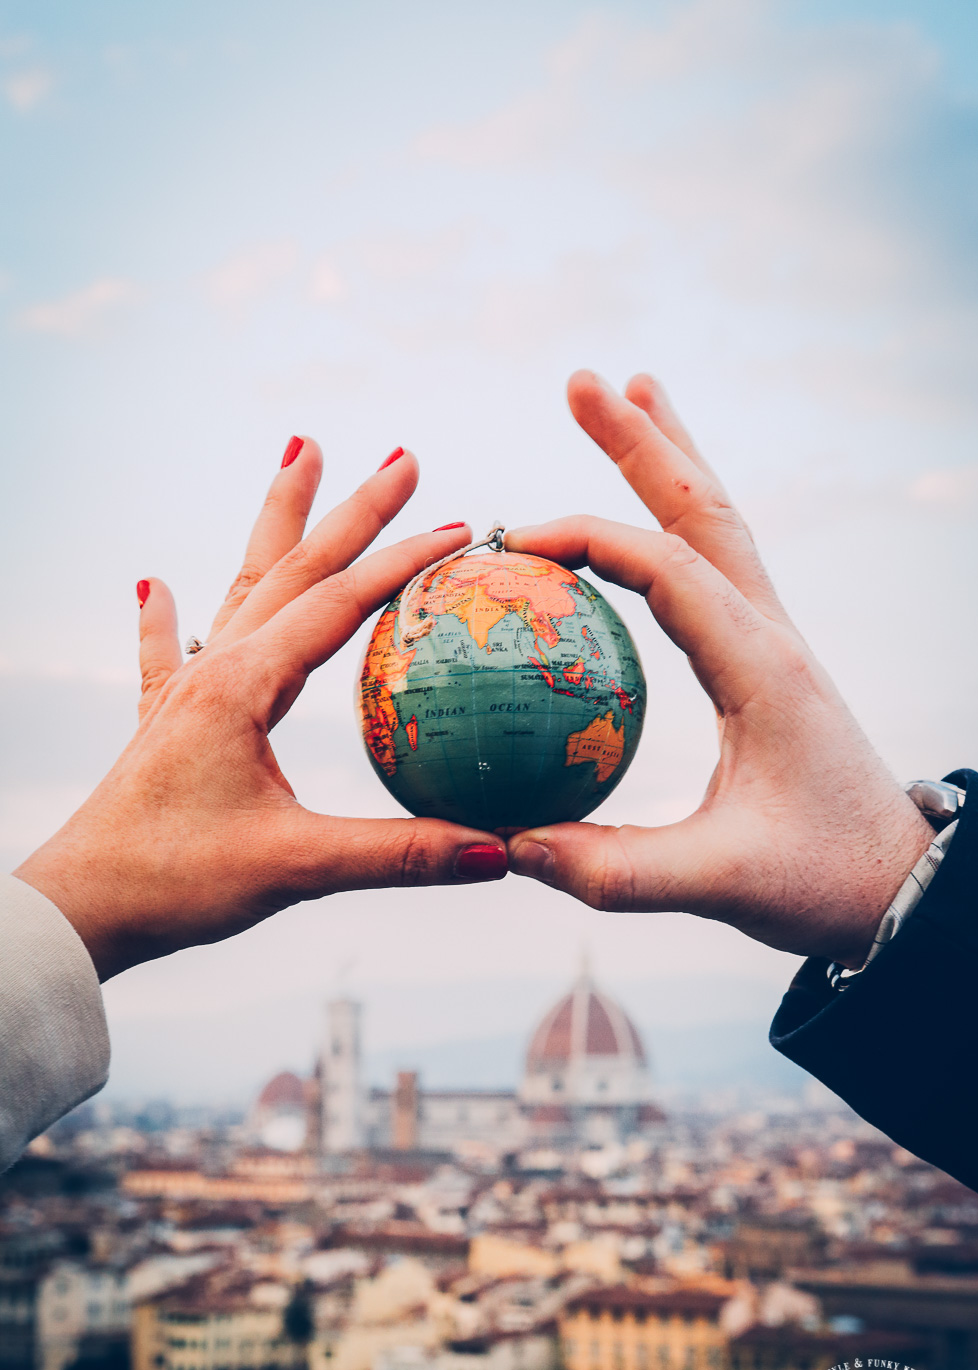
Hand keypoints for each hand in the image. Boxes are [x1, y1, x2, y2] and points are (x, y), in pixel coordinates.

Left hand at [16, 441, 504, 980]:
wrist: (80, 910)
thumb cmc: (176, 882)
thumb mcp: (298, 867)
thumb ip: (400, 853)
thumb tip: (501, 852)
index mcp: (244, 686)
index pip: (340, 604)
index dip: (404, 562)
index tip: (460, 527)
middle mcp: (215, 672)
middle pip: (296, 570)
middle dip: (352, 509)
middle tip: (403, 457)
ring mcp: (184, 693)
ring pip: (243, 588)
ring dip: (279, 523)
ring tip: (298, 455)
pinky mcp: (163, 726)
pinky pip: (168, 654)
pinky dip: (166, 617)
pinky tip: (152, 586)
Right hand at [505, 371, 932, 966]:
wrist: (902, 886)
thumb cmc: (823, 881)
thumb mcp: (718, 883)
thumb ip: (613, 869)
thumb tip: (511, 847)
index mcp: (760, 668)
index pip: (669, 570)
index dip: (590, 540)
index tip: (514, 540)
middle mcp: (770, 635)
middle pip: (703, 511)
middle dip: (643, 441)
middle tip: (585, 378)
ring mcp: (773, 640)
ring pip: (718, 524)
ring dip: (672, 457)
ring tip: (633, 391)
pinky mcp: (767, 659)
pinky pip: (717, 567)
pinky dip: (680, 518)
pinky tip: (655, 508)